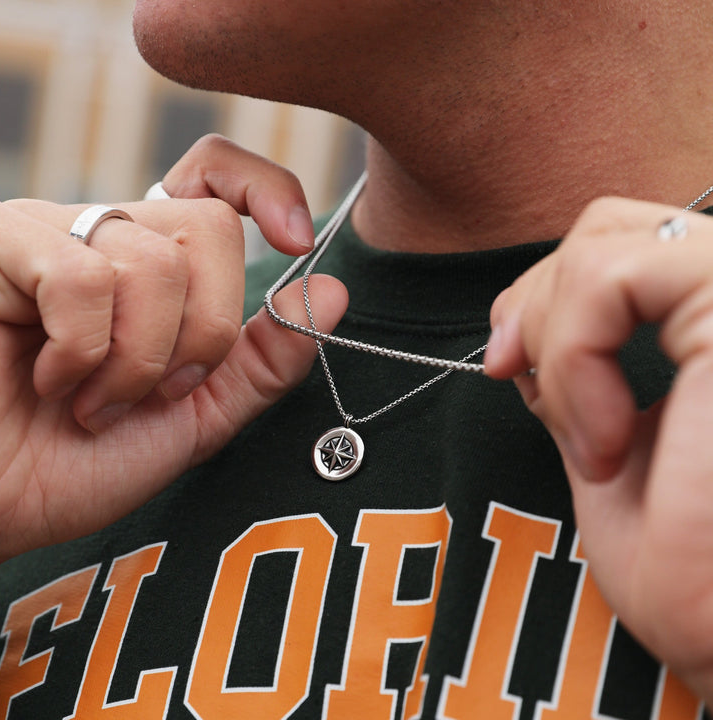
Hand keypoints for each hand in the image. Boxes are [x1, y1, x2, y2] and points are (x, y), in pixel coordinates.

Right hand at [0, 143, 346, 564]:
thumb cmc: (81, 462)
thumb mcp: (200, 415)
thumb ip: (266, 359)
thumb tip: (332, 292)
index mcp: (152, 267)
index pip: (213, 179)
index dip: (265, 189)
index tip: (296, 241)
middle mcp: (103, 237)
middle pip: (208, 228)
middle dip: (203, 333)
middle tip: (160, 390)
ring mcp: (48, 235)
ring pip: (154, 262)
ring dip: (139, 360)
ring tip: (95, 401)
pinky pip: (83, 277)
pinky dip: (85, 352)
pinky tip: (51, 383)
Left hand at [484, 198, 712, 701]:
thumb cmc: (691, 580)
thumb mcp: (610, 449)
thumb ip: (580, 377)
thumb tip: (524, 334)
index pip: (621, 247)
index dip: (544, 292)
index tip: (501, 361)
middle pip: (611, 226)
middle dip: (535, 300)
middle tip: (508, 371)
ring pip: (607, 241)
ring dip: (558, 341)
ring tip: (588, 439)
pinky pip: (614, 277)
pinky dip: (575, 357)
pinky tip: (603, 443)